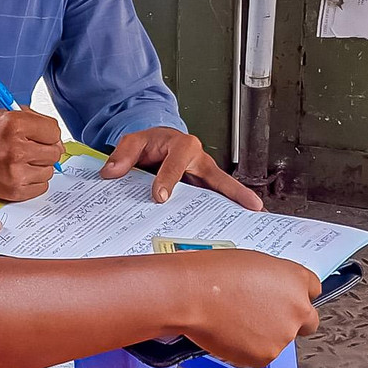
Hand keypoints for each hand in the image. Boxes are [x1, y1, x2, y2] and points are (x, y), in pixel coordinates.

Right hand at [0, 108, 64, 201]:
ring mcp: (16, 172)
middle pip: (54, 153)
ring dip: (39, 166)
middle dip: (45, 150)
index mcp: (15, 124)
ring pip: (49, 171)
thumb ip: (34, 120)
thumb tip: (57, 140)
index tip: (41, 136)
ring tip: (21, 161)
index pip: (54, 131)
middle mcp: (16, 149)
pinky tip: (19, 173)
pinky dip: (33, 181)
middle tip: (30, 149)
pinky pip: (41, 187)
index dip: (48, 134)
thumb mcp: (5, 115)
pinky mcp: (14, 190)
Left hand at [100, 127, 263, 209]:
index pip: (176, 164)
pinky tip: (239, 225)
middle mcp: (199, 161)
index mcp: (182, 145)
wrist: (158, 144)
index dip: (168, 179)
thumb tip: (111, 173)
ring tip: (256, 220)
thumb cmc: (150, 143)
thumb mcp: (133, 141)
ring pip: (223, 190)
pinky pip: (217, 200)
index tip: (160, 197)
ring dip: (239, 204)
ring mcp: (205, 176)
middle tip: (250, 205)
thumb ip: (123, 155)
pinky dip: (229, 211)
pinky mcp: (205, 188)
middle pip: (218, 177)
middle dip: (234, 191)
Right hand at [179, 250, 321, 367]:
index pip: (313, 289)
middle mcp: (296, 307)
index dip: (297, 294)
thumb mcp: (249, 263)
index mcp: (294, 279)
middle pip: (308, 321)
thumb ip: (271, 280)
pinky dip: (247, 347)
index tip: (287, 298)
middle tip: (265, 316)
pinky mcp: (267, 355)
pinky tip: (230, 331)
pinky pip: (261, 354)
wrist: (191, 294)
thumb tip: (269, 290)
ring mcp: (284, 334)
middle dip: (291, 320)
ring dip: (264, 334)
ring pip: (281, 339)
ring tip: (234, 318)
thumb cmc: (211, 273)